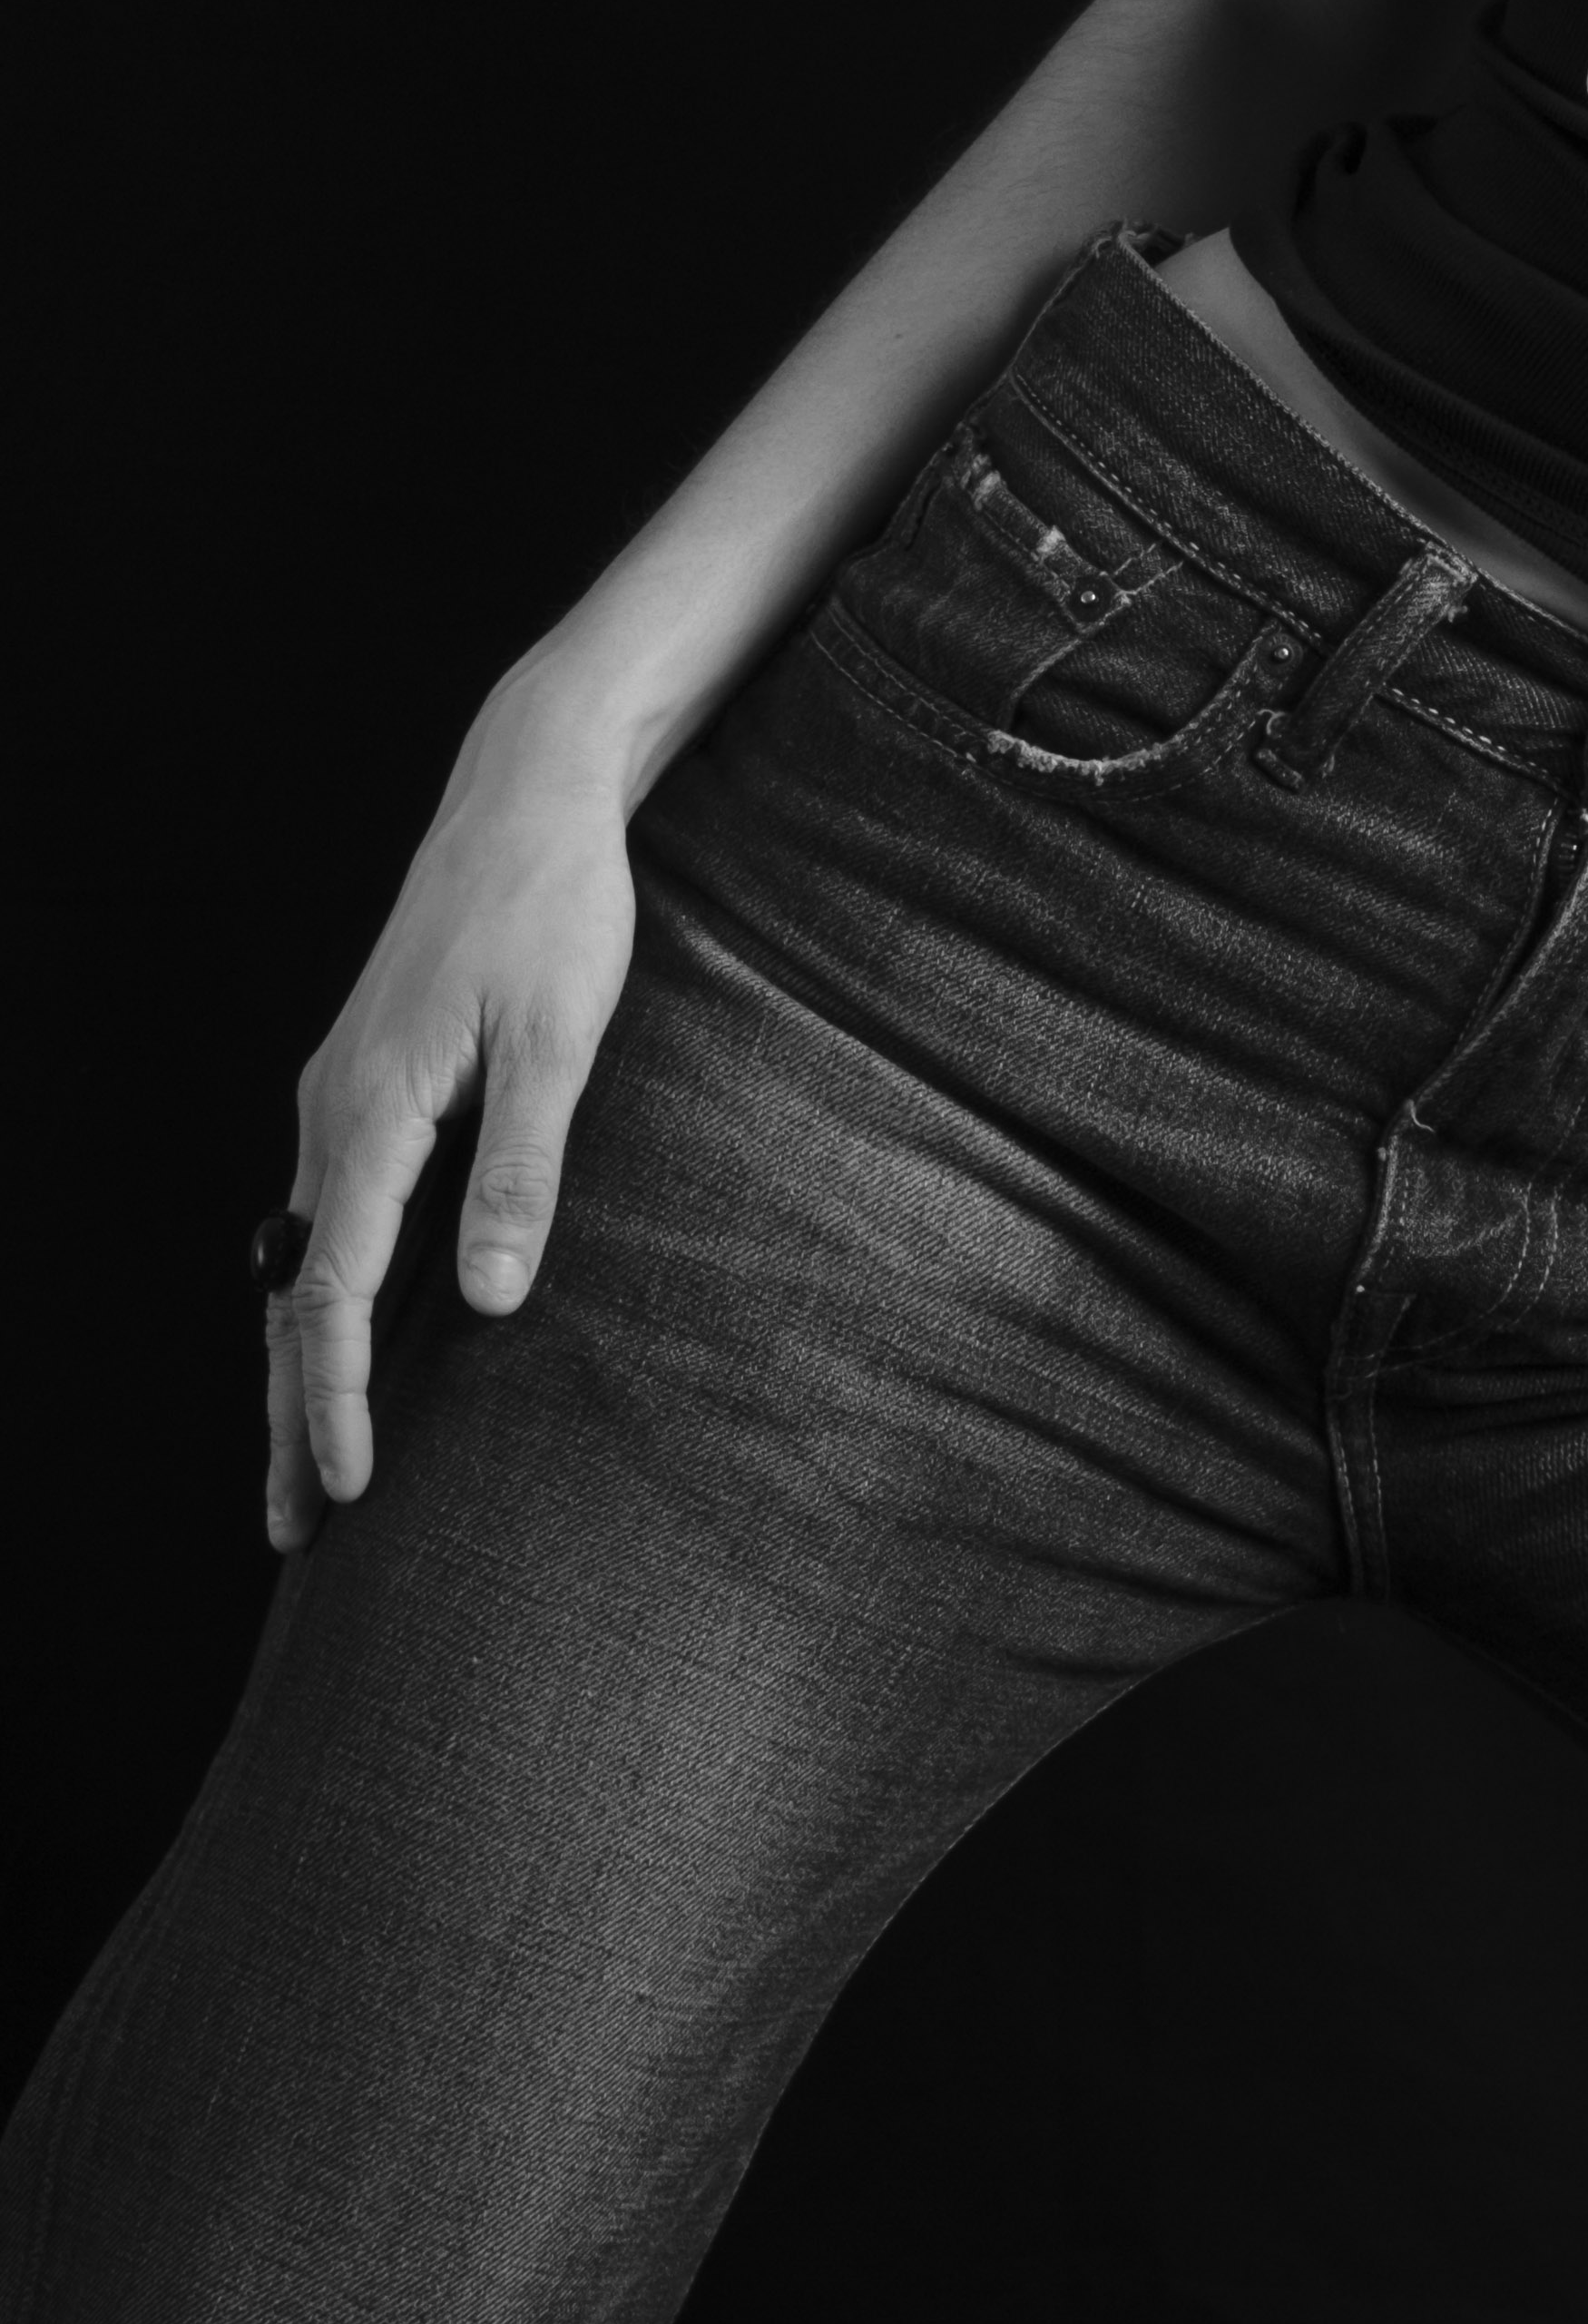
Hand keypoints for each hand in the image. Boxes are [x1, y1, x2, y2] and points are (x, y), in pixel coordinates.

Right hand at [266, 691, 639, 1551]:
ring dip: (302, 1362)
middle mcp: (335, 1109)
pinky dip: (324, 1291)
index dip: (335, 1399)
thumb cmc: (555, 906)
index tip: (353, 1488)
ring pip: (303, 1256)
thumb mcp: (559, 1035)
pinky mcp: (372, 1078)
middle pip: (292, 1295)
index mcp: (372, 1109)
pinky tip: (348, 1330)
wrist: (528, 793)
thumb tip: (489, 1300)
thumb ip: (525, 1165)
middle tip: (296, 1530)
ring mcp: (344, 1093)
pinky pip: (331, 1211)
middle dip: (292, 1415)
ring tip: (311, 1463)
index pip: (329, 1291)